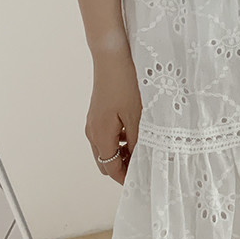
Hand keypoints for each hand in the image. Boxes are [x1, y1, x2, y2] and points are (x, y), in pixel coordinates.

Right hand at [86, 45, 141, 185]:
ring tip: (146, 150)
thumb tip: (143, 163)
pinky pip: (108, 135)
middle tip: (146, 168)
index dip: (127, 180)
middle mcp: (93, 131)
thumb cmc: (125, 83)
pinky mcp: (98, 112)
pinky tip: (137, 132)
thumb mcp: (137, 116)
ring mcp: (94, 121)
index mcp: (100, 136)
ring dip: (124, 154)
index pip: (111, 170)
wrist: (112, 55)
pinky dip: (121, 141)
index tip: (143, 183)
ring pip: (107, 149)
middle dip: (125, 168)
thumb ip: (139, 143)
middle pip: (106, 162)